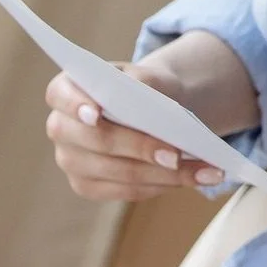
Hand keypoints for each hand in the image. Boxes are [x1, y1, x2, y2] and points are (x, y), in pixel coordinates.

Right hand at [45, 63, 223, 201]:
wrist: (149, 109)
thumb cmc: (144, 88)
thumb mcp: (146, 75)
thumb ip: (143, 83)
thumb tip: (149, 107)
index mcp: (65, 91)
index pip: (61, 96)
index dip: (77, 106)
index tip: (97, 114)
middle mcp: (60, 128)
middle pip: (95, 141)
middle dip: (138, 148)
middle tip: (176, 155)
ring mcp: (70, 161)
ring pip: (116, 172)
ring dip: (163, 174)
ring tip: (205, 171)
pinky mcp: (87, 186)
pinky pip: (125, 191)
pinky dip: (161, 185)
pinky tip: (191, 179)